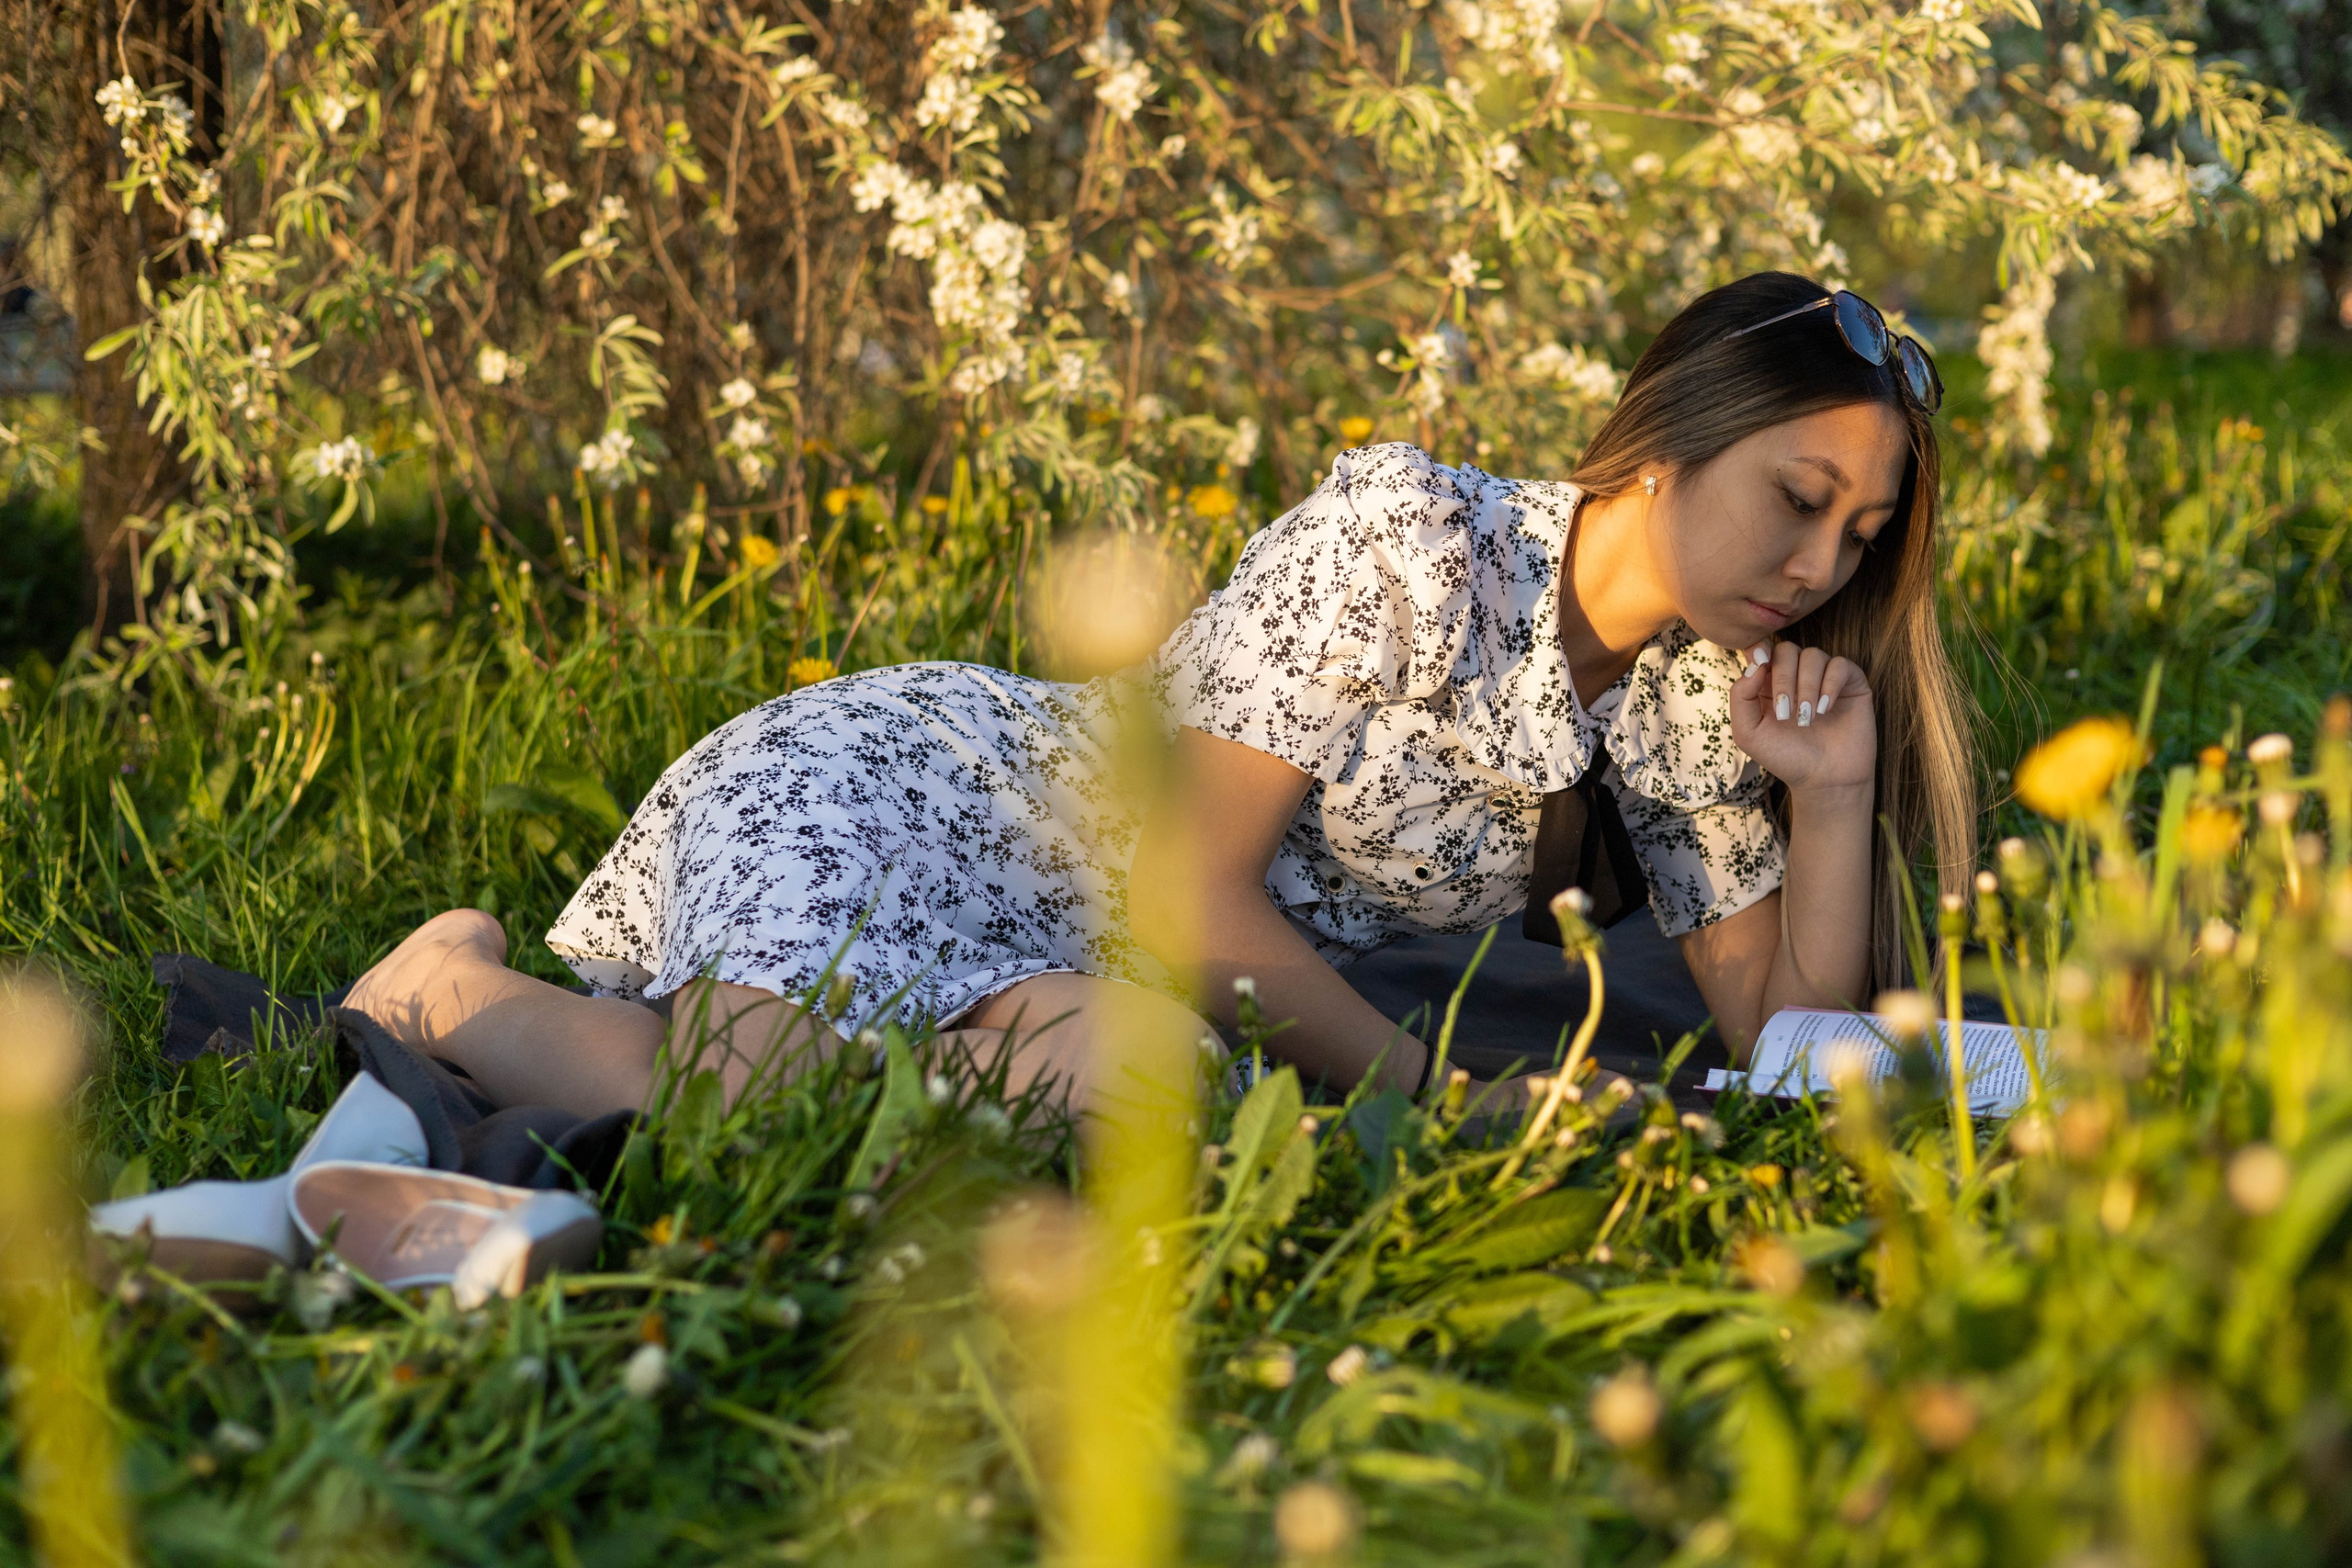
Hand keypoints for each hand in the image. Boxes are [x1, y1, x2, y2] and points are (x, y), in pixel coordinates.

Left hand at [1728, 640, 1874, 794]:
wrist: (1824, 780)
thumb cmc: (1785, 757)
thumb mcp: (1748, 732)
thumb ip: (1740, 696)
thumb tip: (1755, 664)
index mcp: (1768, 683)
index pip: (1762, 651)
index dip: (1759, 651)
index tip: (1760, 665)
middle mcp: (1796, 675)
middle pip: (1786, 650)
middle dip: (1783, 679)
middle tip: (1786, 713)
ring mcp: (1824, 677)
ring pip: (1813, 655)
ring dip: (1807, 686)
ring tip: (1807, 718)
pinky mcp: (1851, 682)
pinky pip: (1840, 664)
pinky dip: (1830, 684)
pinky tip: (1825, 710)